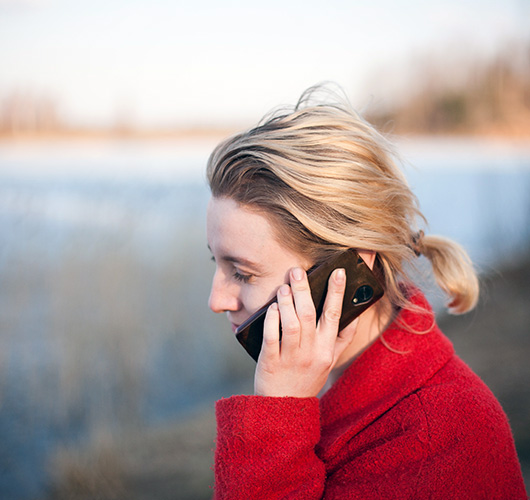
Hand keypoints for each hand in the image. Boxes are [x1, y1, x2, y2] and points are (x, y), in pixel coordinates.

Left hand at [254, 267, 357, 397]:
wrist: (285, 408)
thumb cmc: (307, 378)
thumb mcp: (329, 361)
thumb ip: (340, 339)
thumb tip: (352, 313)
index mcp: (327, 350)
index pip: (334, 316)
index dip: (337, 292)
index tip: (339, 272)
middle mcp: (312, 353)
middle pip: (310, 315)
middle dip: (304, 289)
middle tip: (297, 271)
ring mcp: (291, 358)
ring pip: (291, 324)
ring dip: (287, 302)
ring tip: (284, 287)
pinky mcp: (271, 363)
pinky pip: (271, 338)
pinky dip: (271, 321)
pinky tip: (272, 308)